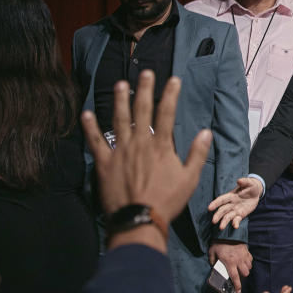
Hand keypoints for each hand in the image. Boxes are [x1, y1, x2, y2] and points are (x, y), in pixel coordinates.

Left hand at [82, 71, 210, 219]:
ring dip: (119, 100)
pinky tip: (86, 114)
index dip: (170, 95)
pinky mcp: (104, 162)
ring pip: (119, 120)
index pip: (167, 114)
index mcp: (161, 147)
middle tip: (146, 73)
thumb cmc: (167, 201)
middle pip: (142, 110)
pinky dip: (90, 127)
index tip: (173, 80)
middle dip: (144, 89)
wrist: (139, 219)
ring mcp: (120, 151)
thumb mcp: (190, 179)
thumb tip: (205, 132)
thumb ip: (197, 154)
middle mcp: (140, 143)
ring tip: (120, 84)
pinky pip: (95, 141)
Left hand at [208, 242, 251, 291]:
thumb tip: (213, 267)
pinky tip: (244, 262)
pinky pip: (250, 260)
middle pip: (245, 273)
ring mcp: (244, 256)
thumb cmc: (218, 243)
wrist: (227, 232)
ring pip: (249, 267)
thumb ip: (212, 261)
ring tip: (241, 270)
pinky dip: (248, 263)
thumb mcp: (212, 252)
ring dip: (246, 270)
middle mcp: (238, 261)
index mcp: (230, 263)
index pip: (235, 277)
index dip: (237, 285)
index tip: (238, 290)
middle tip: (238, 276)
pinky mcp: (246, 251)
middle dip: (242, 277)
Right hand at [209, 177, 263, 230]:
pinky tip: (235, 226)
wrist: (256, 193)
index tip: (209, 208)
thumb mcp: (249, 183)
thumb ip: (244, 182)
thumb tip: (239, 180)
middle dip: (218, 215)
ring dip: (224, 222)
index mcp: (231, 196)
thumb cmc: (251, 187)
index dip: (215, 203)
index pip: (221, 200)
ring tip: (221, 228)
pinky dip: (235, 223)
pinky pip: (237, 220)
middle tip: (213, 221)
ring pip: (227, 216)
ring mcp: (235, 210)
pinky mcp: (240, 215)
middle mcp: (231, 204)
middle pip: (222, 210)